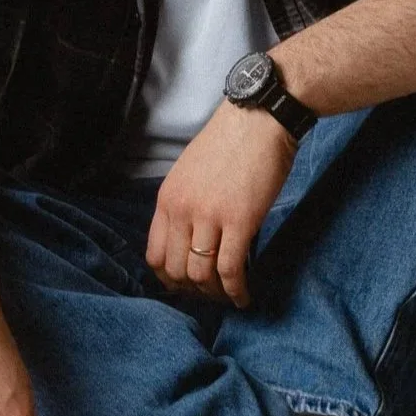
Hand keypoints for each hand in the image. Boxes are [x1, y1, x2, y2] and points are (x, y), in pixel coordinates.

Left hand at [147, 100, 298, 307]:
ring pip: (202, 274)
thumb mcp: (190, 173)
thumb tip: (191, 240)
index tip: (186, 286)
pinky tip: (244, 297)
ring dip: (215, 294)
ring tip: (229, 297)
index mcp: (167, 199)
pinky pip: (231, 269)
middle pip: (177, 270)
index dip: (170, 279)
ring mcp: (209, 216)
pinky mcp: (240, 221)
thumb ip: (185, 205)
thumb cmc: (230, 142)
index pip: (155, 255)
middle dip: (193, 291)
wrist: (259, 119)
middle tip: (211, 295)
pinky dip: (236, 290)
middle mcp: (182, 210)